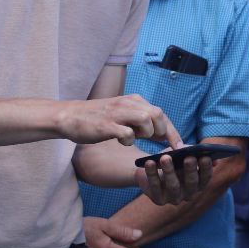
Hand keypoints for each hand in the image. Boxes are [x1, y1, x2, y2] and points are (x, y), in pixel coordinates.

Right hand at [57, 94, 183, 146]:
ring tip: (135, 138)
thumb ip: (141, 121)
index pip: (160, 113)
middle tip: (157, 144)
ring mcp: (117, 113)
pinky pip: (127, 132)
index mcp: (133, 100)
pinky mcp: (106, 125)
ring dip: (146, 133)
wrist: (69, 116)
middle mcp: (127, 103)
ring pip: (146, 119)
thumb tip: (163, 134)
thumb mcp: (123, 114)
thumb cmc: (98, 119)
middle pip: (157, 114)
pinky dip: (129, 140)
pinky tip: (122, 141)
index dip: (172, 131)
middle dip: (162, 132)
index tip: (179, 146)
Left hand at [135, 150, 213, 205]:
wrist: (151, 167)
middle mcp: (189, 193)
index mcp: (199, 183)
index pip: (205, 177)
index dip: (206, 168)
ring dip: (169, 171)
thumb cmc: (173, 159)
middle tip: (189, 157)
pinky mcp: (159, 199)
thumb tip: (211, 157)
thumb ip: (195, 152)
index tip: (205, 157)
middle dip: (190, 169)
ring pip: (173, 186)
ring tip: (165, 157)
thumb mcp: (183, 153)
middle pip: (191, 182)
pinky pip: (155, 187)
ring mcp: (174, 198)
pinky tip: (149, 162)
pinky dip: (152, 174)